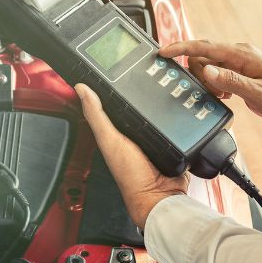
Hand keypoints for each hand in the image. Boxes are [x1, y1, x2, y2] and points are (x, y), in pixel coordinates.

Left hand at [75, 83, 188, 228]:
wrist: (160, 195)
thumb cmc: (131, 176)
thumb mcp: (110, 140)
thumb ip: (96, 115)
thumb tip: (81, 89)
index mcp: (116, 132)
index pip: (112, 103)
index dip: (113, 86)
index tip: (117, 67)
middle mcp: (135, 134)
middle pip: (138, 105)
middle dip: (144, 90)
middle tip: (148, 71)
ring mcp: (155, 137)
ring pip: (159, 111)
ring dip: (164, 102)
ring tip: (167, 85)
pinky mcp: (173, 141)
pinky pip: (176, 123)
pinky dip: (179, 116)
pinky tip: (180, 106)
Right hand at [161, 40, 261, 126]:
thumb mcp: (260, 94)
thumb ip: (232, 82)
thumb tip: (207, 72)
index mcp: (241, 54)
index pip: (204, 47)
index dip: (180, 49)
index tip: (162, 53)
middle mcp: (237, 53)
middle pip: (201, 58)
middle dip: (199, 77)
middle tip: (217, 94)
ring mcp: (237, 60)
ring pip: (206, 67)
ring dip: (208, 83)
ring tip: (225, 97)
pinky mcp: (237, 69)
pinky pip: (215, 73)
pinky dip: (214, 85)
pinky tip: (227, 96)